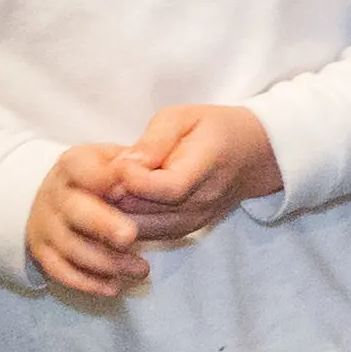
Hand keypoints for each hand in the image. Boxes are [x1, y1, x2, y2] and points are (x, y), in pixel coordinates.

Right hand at [25, 144, 153, 297]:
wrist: (60, 192)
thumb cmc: (102, 173)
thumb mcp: (117, 157)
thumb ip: (135, 160)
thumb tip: (148, 166)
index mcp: (73, 164)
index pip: (81, 167)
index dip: (101, 178)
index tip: (124, 187)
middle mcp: (54, 194)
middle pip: (75, 211)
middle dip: (102, 225)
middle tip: (130, 236)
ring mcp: (45, 225)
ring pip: (70, 247)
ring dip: (106, 262)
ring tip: (141, 269)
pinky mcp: (42, 251)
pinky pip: (60, 271)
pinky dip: (87, 282)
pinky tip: (114, 287)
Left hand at [113, 104, 282, 234]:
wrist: (252, 154)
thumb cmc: (213, 128)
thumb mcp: (183, 117)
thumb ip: (153, 140)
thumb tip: (123, 166)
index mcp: (209, 165)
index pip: (168, 188)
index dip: (134, 180)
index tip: (117, 163)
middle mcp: (204, 201)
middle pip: (147, 212)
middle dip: (114, 197)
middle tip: (97, 178)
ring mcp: (196, 221)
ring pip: (141, 229)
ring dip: (115, 213)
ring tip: (103, 191)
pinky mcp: (185, 231)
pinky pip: (146, 235)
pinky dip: (126, 223)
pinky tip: (116, 205)